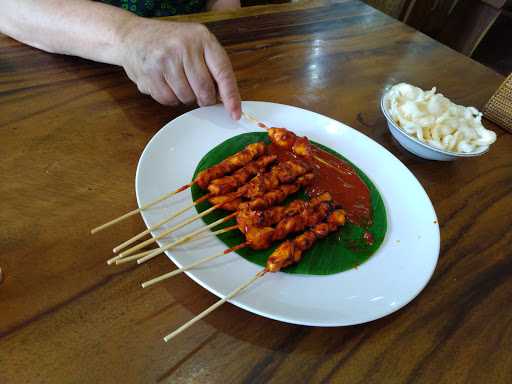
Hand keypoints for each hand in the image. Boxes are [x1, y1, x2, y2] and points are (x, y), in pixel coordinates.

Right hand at [120, 19, 240, 119]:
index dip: (230, 96)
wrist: (132, 36)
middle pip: (204, 89)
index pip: (223, 72)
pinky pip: (168, 100)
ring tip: (178, 82)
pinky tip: (165, 84)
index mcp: (202, 38)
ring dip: (185, 98)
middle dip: (204, 99)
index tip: (235, 113)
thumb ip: (211, 66)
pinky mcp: (149, 74)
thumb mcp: (195, 44)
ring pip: (186, 98)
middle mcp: (184, 46)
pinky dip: (170, 99)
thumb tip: (224, 99)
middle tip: (200, 95)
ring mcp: (165, 59)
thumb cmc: (170, 42)